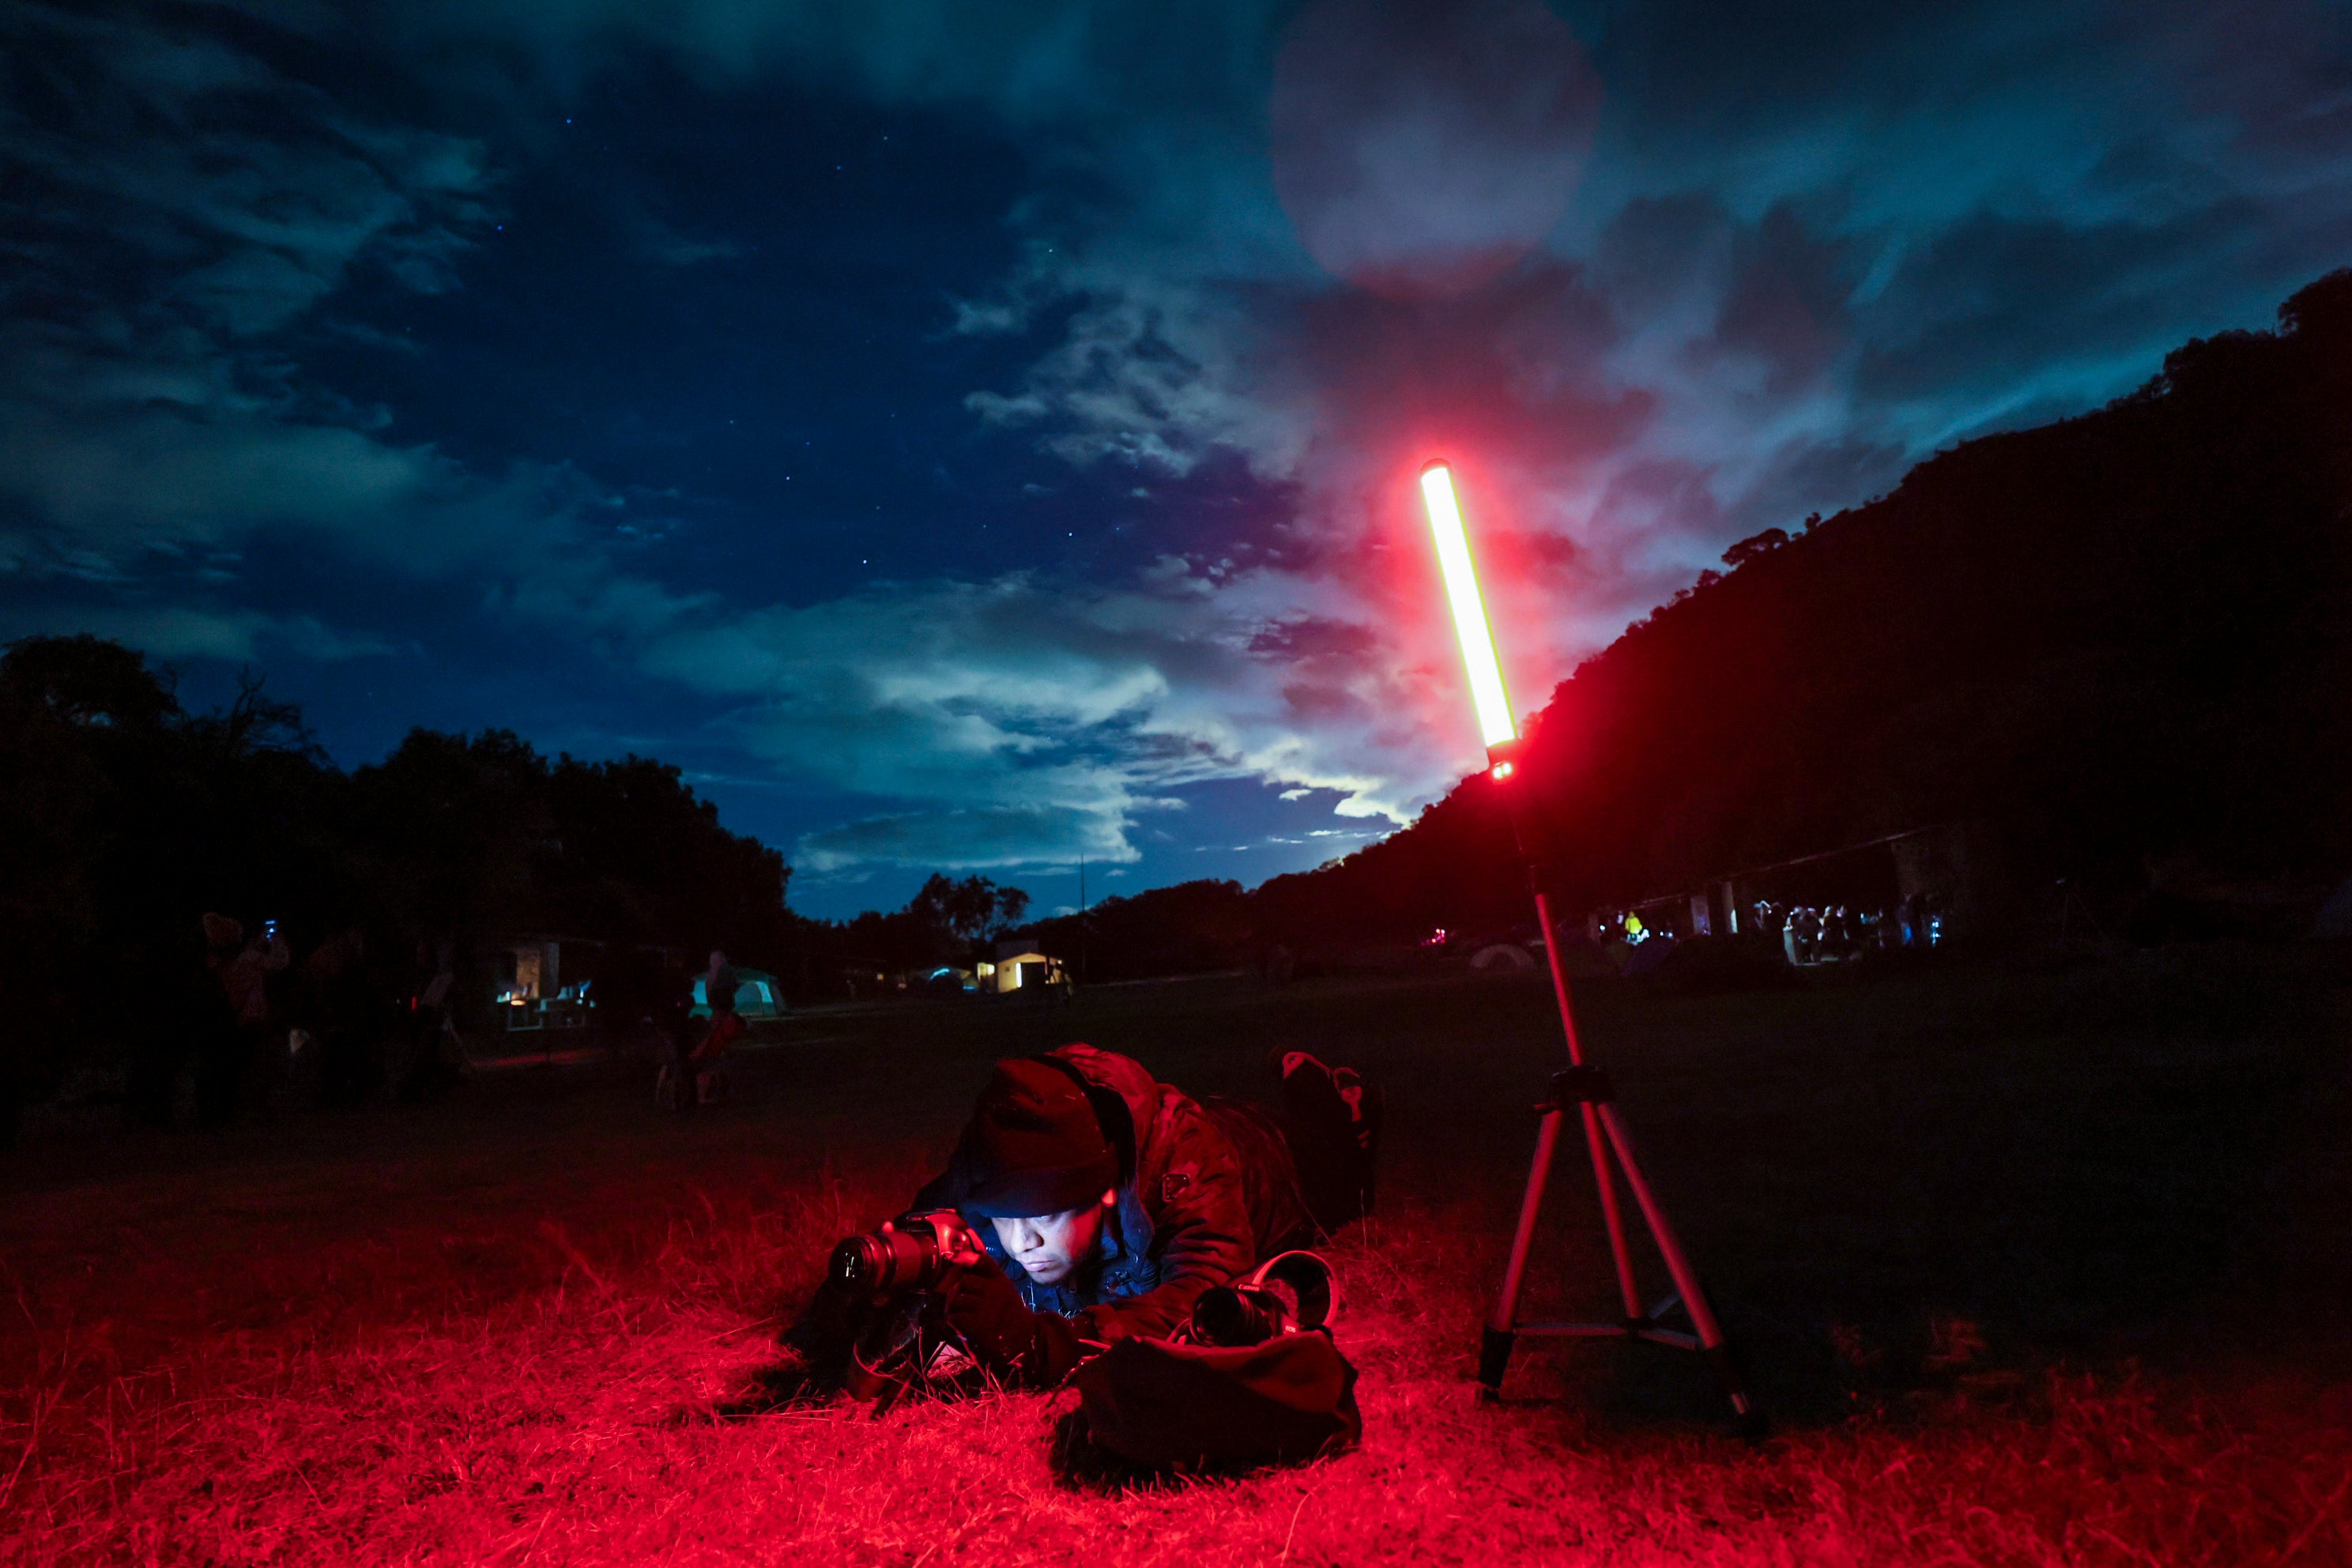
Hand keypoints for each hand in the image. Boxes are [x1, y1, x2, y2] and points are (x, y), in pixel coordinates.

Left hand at [941, 1250, 1079, 1385]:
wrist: (1022, 1339)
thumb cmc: (1009, 1312)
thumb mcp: (1004, 1288)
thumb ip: (987, 1273)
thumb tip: (961, 1258)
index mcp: (1000, 1281)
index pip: (982, 1261)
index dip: (966, 1258)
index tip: (956, 1260)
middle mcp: (993, 1291)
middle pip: (963, 1281)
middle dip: (958, 1289)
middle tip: (960, 1299)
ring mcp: (985, 1307)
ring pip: (956, 1298)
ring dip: (953, 1305)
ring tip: (960, 1312)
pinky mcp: (977, 1324)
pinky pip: (954, 1316)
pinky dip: (954, 1320)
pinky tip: (962, 1323)